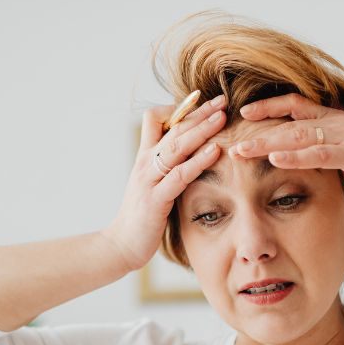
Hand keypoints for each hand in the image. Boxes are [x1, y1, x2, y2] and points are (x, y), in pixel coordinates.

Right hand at [101, 93, 227, 272]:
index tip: (202, 101)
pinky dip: (198, 161)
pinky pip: (180, 175)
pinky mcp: (156, 199)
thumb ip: (167, 168)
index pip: (156, 119)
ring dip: (201, 129)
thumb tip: (189, 155)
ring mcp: (149, 180)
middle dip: (199, 112)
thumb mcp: (152, 185)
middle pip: (173, 128)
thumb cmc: (141, 216)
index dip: (179, 109)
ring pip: (177, 147)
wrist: (120, 244)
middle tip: (222, 99)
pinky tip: (215, 151)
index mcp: (145, 158)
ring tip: (222, 116)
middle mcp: (145, 163)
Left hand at [231, 93, 343, 195]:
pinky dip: (296, 156)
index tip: (243, 112)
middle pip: (288, 119)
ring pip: (298, 136)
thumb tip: (313, 151)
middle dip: (256, 127)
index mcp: (337, 119)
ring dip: (266, 143)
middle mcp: (338, 123)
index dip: (268, 106)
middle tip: (227, 136)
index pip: (296, 105)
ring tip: (240, 150)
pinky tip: (275, 159)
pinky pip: (321, 154)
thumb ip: (335, 146)